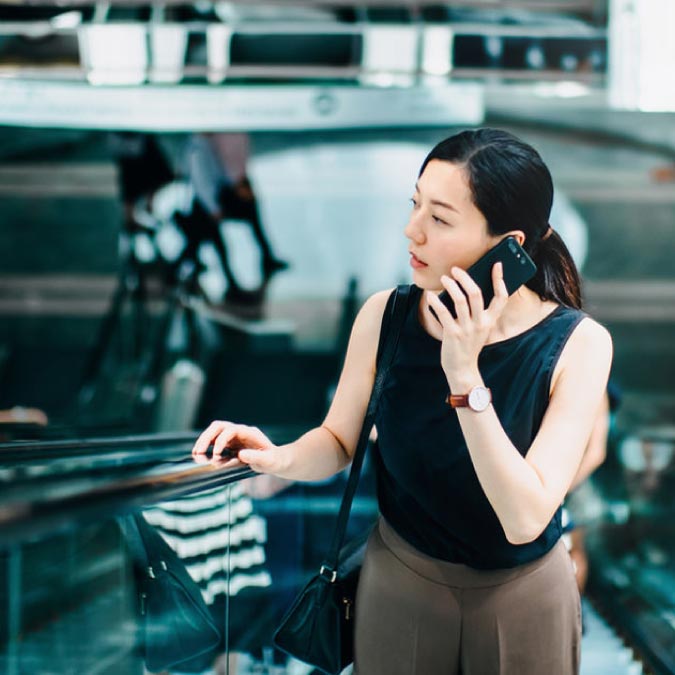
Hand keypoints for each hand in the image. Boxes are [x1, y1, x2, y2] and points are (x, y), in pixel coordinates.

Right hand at [192, 421, 287, 474]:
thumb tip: (241, 454)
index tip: (217, 454)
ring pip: (214, 432)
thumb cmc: (274, 461)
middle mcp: (240, 432)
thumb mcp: (269, 461)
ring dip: (204, 440)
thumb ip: (257, 458)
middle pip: (219, 427)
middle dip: (207, 437)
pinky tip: (200, 455)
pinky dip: (207, 446)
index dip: (222, 440)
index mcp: (249, 433)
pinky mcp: (230, 444)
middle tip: (198, 452)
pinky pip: (215, 441)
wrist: (277, 460)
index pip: (231, 430)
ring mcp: (234, 437)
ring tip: (196, 453)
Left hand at [426, 262, 507, 383]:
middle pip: (476, 294)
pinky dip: (436, 302)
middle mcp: (481, 323)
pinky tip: (430, 296)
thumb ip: (477, 312)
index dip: (500, 280)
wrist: (462, 369)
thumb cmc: (468, 345)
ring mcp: (467, 329)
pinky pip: (443, 313)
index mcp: (490, 321)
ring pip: (460, 300)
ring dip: (450, 286)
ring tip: (444, 279)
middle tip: (455, 269)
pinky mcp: (452, 334)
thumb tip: (465, 288)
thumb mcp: (479, 329)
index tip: (497, 265)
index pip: (501, 297)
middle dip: (465, 278)